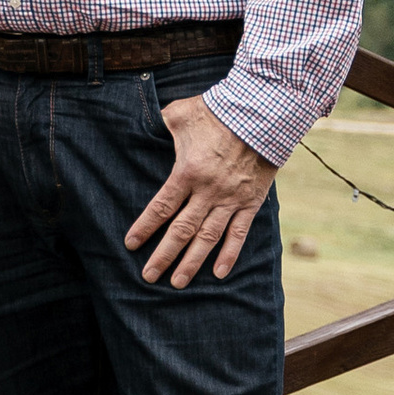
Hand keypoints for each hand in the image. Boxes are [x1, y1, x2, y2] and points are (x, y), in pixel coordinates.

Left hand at [124, 96, 276, 286]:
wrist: (263, 115)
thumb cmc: (218, 111)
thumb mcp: (181, 113)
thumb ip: (161, 124)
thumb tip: (146, 126)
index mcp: (187, 172)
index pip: (161, 207)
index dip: (145, 228)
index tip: (131, 244)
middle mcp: (208, 192)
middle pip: (181, 230)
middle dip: (163, 256)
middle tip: (149, 276)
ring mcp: (230, 200)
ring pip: (208, 239)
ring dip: (192, 262)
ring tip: (177, 283)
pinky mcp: (250, 202)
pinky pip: (239, 234)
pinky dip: (229, 255)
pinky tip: (219, 274)